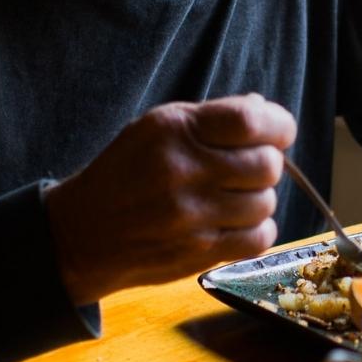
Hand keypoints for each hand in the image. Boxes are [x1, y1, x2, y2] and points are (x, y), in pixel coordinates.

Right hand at [44, 93, 294, 304]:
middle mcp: (183, 170)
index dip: (278, 125)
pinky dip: (257, 230)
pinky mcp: (197, 253)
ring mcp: (190, 216)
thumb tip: (263, 109)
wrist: (81, 233)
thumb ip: (214, 117)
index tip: (279, 132)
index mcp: (175, 130)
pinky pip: (259, 238)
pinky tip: (235, 222)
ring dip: (257, 198)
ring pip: (266, 202)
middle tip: (247, 168)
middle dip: (266, 163)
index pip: (251, 120)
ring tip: (231, 197)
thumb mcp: (158, 127)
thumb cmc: (128, 171)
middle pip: (268, 164)